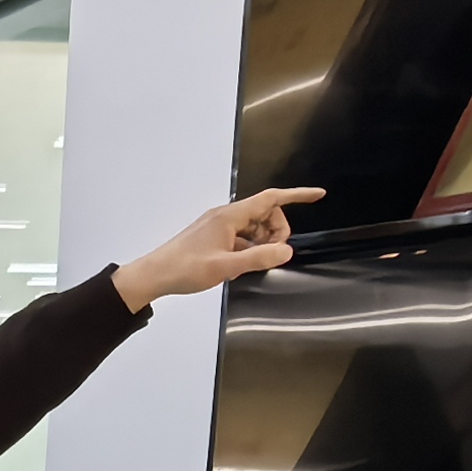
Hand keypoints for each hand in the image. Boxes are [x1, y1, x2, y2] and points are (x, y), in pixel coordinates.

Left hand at [111, 186, 322, 310]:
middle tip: (271, 255)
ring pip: (254, 227)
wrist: (154, 275)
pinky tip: (242, 265)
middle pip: (266, 213)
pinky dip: (249, 248)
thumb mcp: (226, 266)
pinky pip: (242, 237)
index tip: (317, 195)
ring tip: (253, 263)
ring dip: (263, 241)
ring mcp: (219, 226)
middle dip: (277, 231)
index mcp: (229, 216)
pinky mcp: (214, 237)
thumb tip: (286, 250)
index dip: (296, 196)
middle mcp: (225, 216)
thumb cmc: (185, 269)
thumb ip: (258, 257)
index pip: (270, 199)